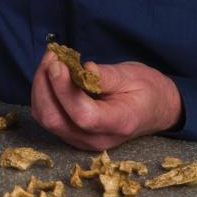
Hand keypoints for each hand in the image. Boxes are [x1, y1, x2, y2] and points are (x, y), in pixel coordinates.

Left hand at [30, 50, 182, 150]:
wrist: (155, 109)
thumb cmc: (146, 90)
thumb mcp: (132, 76)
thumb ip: (105, 76)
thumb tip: (81, 70)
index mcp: (118, 123)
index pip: (82, 115)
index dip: (64, 89)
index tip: (58, 63)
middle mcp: (96, 139)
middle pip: (55, 119)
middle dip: (44, 84)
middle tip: (52, 57)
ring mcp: (81, 140)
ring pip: (46, 118)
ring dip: (40, 87)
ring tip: (51, 61)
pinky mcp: (71, 134)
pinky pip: (47, 116)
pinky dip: (43, 94)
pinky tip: (50, 75)